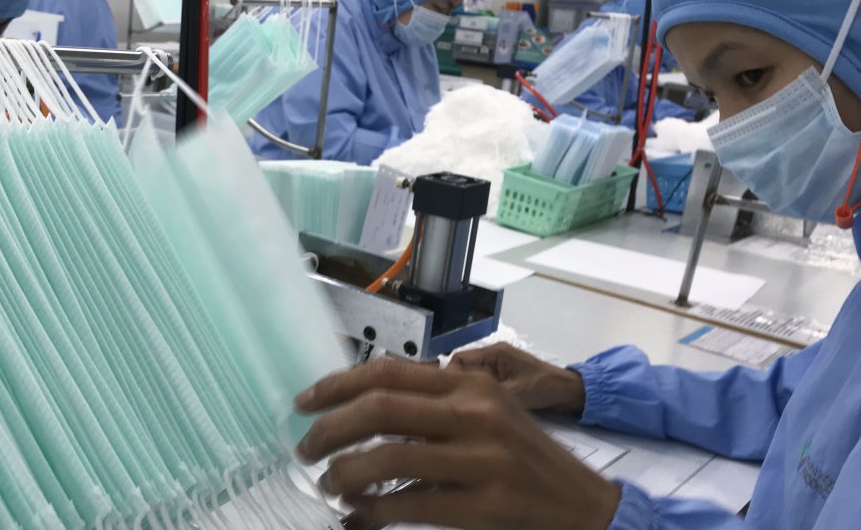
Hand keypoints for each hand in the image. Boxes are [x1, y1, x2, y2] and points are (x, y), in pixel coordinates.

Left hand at [295, 359, 620, 529]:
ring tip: (329, 484)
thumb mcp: (486, 413)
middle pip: (380, 408)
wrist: (582, 504)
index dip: (336, 385)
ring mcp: (483, 458)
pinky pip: (411, 504)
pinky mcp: (486, 503)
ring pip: (390, 457)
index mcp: (469, 384)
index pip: (388, 372)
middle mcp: (475, 412)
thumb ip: (433, 405)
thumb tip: (358, 409)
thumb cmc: (523, 458)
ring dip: (346, 473)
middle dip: (330, 429)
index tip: (304, 402)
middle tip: (305, 448)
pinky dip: (374, 511)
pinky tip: (358, 516)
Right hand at [448, 342, 586, 413]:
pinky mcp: (503, 377)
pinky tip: (481, 410)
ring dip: (469, 392)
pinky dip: (479, 396)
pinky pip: (482, 384)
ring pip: (471, 378)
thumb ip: (488, 394)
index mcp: (494, 352)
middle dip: (457, 386)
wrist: (570, 392)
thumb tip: (462, 404)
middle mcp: (492, 355)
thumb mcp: (516, 393)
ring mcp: (498, 366)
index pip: (457, 360)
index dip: (450, 377)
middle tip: (458, 407)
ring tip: (468, 410)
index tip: (451, 398)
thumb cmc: (545, 387)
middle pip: (461, 368)